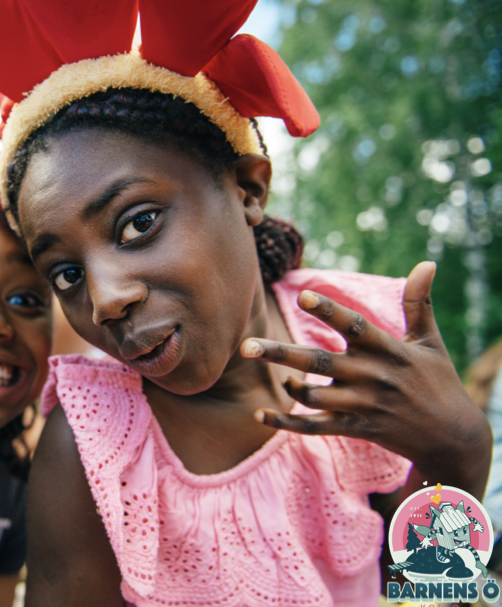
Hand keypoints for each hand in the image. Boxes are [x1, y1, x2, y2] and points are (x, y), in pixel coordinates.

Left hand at [240, 262, 489, 479]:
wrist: (453, 437)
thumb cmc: (438, 380)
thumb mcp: (430, 342)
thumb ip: (418, 303)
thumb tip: (427, 263)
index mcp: (387, 349)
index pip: (353, 326)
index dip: (329, 311)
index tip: (304, 295)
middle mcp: (371, 376)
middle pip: (318, 362)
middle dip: (281, 354)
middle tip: (246, 346)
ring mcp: (362, 405)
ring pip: (314, 397)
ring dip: (291, 388)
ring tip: (281, 378)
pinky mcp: (356, 428)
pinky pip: (315, 427)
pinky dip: (287, 423)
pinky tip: (261, 415)